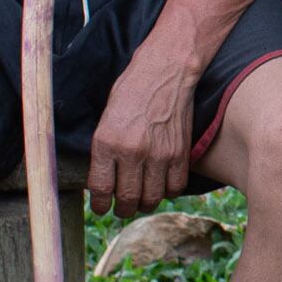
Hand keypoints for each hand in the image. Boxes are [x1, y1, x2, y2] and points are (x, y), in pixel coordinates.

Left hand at [86, 45, 200, 215]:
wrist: (164, 72)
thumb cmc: (131, 92)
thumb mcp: (106, 121)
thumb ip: (105, 153)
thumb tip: (104, 182)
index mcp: (107, 143)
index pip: (101, 189)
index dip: (100, 205)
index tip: (102, 207)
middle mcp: (132, 152)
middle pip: (128, 199)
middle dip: (123, 209)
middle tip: (122, 208)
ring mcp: (159, 154)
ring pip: (152, 198)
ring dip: (145, 204)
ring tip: (142, 200)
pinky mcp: (180, 153)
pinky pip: (175, 187)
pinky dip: (168, 191)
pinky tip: (162, 184)